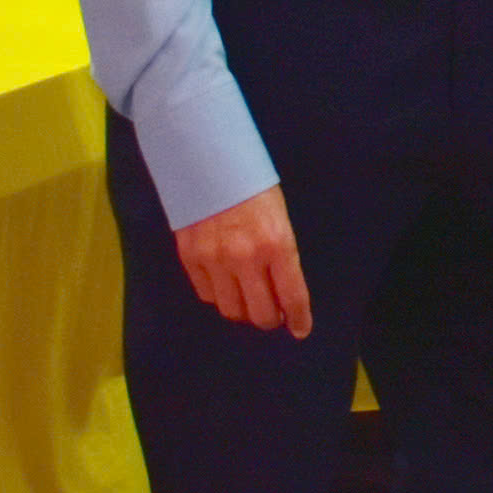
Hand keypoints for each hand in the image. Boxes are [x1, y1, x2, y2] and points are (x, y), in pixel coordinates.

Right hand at [173, 184, 311, 337]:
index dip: (299, 318)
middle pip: (260, 313)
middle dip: (270, 318)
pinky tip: (226, 284)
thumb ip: (280, 254)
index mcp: (277, 244)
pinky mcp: (190, 258)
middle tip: (273, 313)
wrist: (209, 162)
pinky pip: (207, 295)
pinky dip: (219, 295)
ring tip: (248, 299)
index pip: (292, 295)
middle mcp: (246, 258)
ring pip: (231, 310)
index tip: (301, 329)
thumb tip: (282, 289)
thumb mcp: (279, 217)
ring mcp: (215, 260)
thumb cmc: (253, 187)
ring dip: (243, 311)